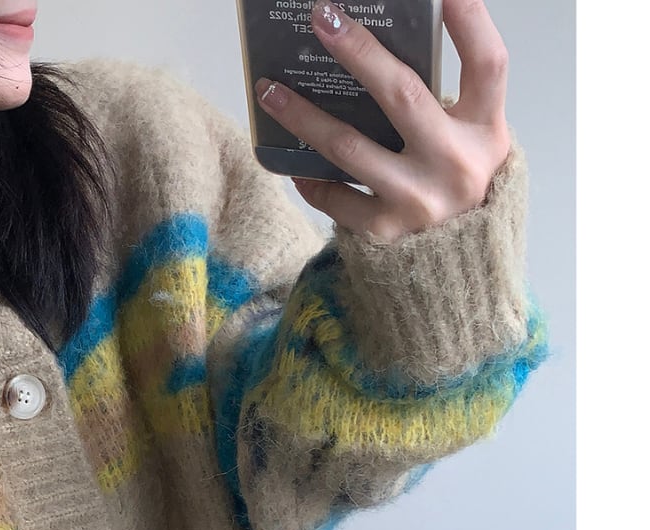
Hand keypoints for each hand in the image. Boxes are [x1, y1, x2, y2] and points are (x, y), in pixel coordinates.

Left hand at [255, 0, 512, 242]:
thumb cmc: (459, 189)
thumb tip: (376, 58)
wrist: (459, 274)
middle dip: (358, 51)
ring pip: (349, 147)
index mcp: (486, 130)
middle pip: (403, 95)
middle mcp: (454, 163)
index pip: (488, 64)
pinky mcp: (385, 233)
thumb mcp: (472, 144)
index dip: (470, 21)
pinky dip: (312, 179)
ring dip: (303, 115)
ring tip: (270, 91)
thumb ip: (443, 106)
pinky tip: (293, 164)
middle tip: (322, 18)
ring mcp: (417, 200)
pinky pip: (336, 197)